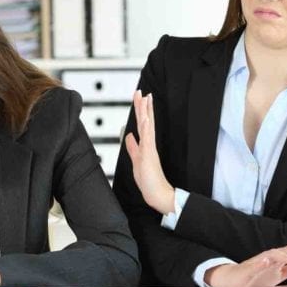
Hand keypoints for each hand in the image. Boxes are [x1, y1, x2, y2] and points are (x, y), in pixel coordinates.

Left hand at [124, 90, 174, 214]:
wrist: (159, 195)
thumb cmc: (149, 181)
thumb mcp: (136, 160)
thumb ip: (133, 147)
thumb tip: (128, 135)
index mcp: (145, 145)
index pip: (143, 124)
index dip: (141, 110)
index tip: (140, 97)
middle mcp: (148, 144)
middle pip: (145, 121)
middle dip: (142, 106)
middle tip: (141, 91)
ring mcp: (150, 149)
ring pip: (147, 126)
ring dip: (145, 111)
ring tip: (145, 98)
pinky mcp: (150, 155)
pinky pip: (148, 138)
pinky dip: (147, 127)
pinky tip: (146, 117)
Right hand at [205, 243, 286, 286]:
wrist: (235, 281)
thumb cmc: (257, 277)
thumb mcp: (280, 274)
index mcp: (278, 259)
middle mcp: (270, 258)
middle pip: (285, 250)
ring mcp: (259, 262)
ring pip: (273, 255)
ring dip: (285, 257)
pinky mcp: (248, 269)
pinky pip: (254, 265)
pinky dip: (261, 262)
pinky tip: (266, 261)